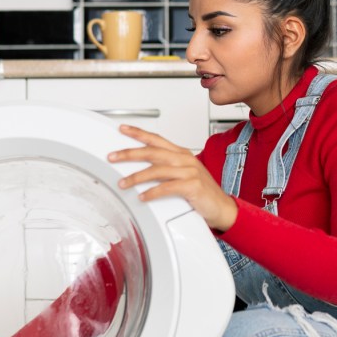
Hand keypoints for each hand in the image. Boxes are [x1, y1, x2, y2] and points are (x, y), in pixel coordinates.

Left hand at [108, 125, 237, 231]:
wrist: (223, 208)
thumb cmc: (203, 192)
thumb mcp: (184, 174)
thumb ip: (167, 168)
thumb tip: (143, 168)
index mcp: (182, 154)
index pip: (157, 139)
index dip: (139, 133)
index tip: (122, 129)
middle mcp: (185, 160)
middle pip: (153, 152)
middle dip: (130, 153)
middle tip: (113, 156)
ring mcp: (190, 172)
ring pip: (157, 170)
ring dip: (137, 177)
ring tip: (123, 183)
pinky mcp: (192, 186)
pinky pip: (167, 188)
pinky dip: (152, 192)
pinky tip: (142, 197)